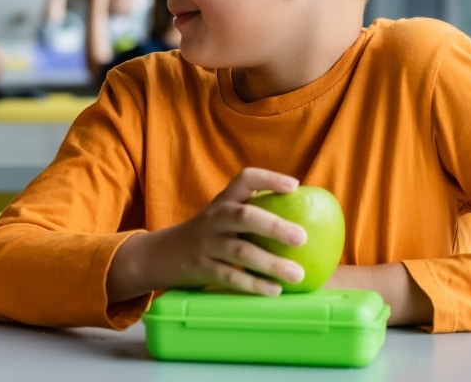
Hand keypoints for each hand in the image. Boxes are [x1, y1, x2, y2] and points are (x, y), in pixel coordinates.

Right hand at [152, 168, 308, 294]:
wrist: (162, 254)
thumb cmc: (207, 236)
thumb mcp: (222, 218)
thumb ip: (253, 216)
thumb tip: (308, 224)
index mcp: (223, 202)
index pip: (244, 179)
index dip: (269, 179)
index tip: (294, 186)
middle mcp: (214, 218)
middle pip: (243, 216)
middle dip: (273, 226)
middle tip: (302, 237)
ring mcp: (206, 243)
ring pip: (239, 251)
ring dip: (270, 263)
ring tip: (297, 274)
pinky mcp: (202, 268)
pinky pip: (229, 276)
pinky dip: (253, 284)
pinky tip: (274, 291)